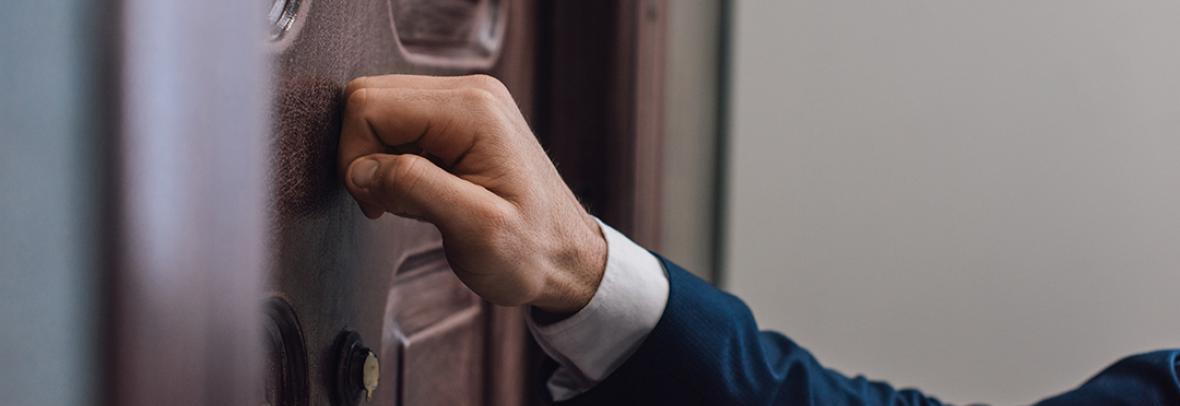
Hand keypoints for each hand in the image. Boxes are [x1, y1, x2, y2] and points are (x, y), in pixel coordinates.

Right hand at [338, 74, 606, 314]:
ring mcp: (468, 102)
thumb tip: (362, 169)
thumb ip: (416, 188)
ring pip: (382, 111)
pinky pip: (402, 124)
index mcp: (472, 110)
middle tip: (392, 204)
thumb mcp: (475, 228)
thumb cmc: (532, 251)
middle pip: (370, 99)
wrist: (567, 258)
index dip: (356, 157)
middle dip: (365, 156)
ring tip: (416, 202)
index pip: (369, 105)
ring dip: (381, 161)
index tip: (378, 204)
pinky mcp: (462, 119)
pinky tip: (424, 192)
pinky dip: (397, 161)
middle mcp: (470, 92)